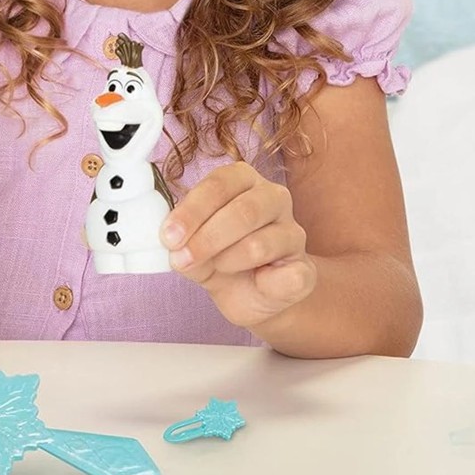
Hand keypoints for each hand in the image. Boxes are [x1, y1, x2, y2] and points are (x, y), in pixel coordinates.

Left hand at [160, 161, 316, 332]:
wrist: (250, 294)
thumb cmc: (219, 258)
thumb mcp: (192, 247)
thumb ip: (183, 242)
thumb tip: (176, 248)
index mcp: (243, 180)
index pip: (219, 184)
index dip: (191, 211)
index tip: (169, 237)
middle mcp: (274, 198)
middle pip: (243, 211)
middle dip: (206, 238)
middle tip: (182, 258)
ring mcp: (294, 233)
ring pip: (259, 244)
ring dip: (228, 261)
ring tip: (218, 268)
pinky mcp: (305, 269)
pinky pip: (287, 276)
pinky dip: (265, 284)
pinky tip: (257, 282)